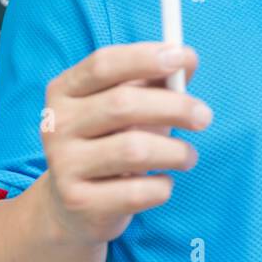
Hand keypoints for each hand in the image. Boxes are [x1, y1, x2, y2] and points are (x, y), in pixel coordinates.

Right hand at [40, 42, 209, 245]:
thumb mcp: (130, 104)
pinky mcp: (79, 202)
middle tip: (205, 116)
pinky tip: (161, 183)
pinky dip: (162, 186)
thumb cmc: (112, 141)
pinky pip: (137, 192)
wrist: (75, 205)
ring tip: (188, 157)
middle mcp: (56, 124)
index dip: (145, 57)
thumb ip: (158, 79)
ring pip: (133, 150)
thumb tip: (188, 58)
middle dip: (174, 107)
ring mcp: (64, 165)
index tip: (183, 56)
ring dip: (175, 152)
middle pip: (122, 104)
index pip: (103, 64)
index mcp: (65, 91)